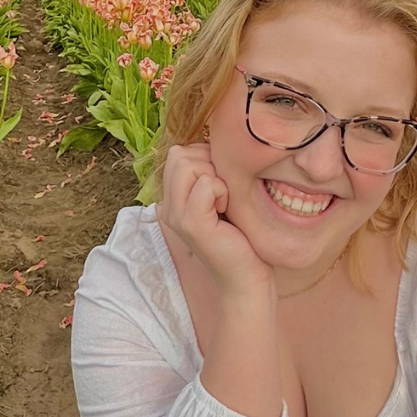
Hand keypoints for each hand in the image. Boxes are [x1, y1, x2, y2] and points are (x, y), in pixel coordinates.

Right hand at [158, 141, 271, 296]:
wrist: (248, 276)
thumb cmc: (242, 236)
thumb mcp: (223, 196)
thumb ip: (210, 171)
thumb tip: (214, 140)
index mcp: (173, 198)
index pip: (178, 151)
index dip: (206, 157)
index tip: (222, 185)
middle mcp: (168, 206)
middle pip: (180, 154)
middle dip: (210, 164)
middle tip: (225, 194)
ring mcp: (176, 215)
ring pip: (189, 164)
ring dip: (216, 177)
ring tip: (225, 203)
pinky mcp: (191, 224)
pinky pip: (205, 184)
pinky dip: (222, 191)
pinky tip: (227, 210)